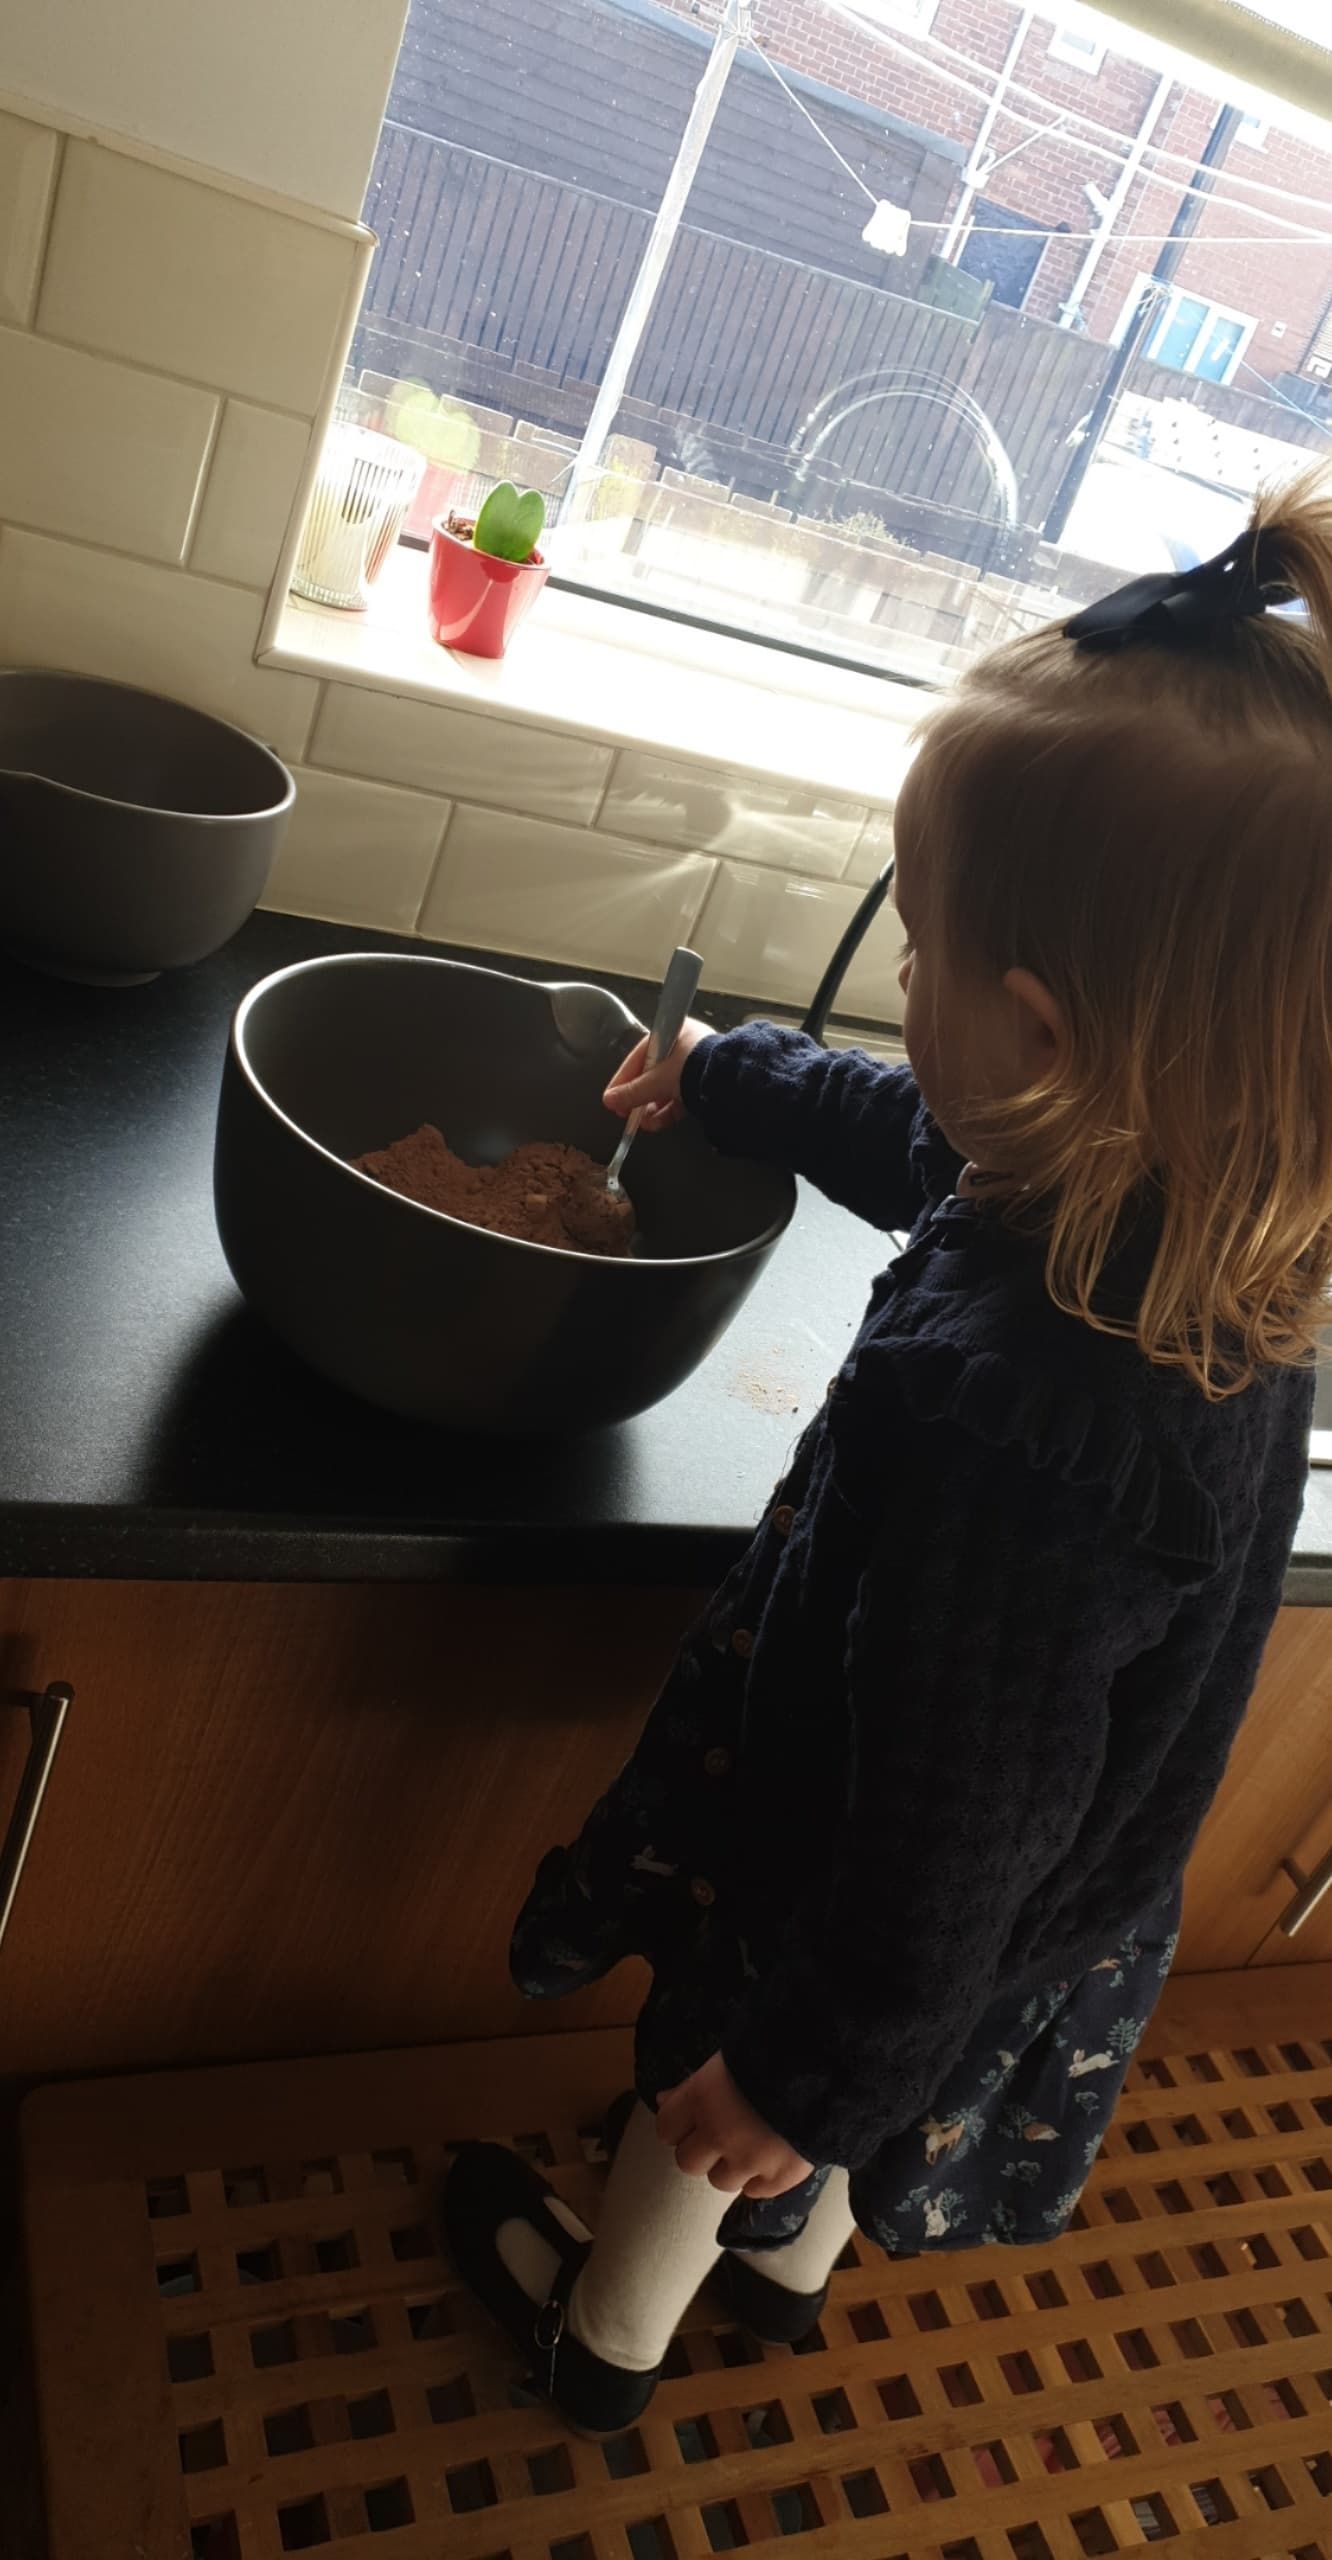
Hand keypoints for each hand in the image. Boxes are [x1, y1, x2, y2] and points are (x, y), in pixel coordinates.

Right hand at [603, 1017, 709, 1133]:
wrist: (728, 1079)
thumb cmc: (690, 1068)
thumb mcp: (656, 1080)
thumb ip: (632, 1092)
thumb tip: (610, 1101)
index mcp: (672, 1032)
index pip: (639, 1056)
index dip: (623, 1078)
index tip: (612, 1097)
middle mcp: (685, 1045)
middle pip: (653, 1074)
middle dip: (638, 1097)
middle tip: (624, 1113)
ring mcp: (697, 1065)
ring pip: (667, 1088)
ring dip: (651, 1107)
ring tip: (641, 1123)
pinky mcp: (706, 1083)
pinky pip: (681, 1096)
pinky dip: (668, 1111)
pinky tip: (655, 1124)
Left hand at [656, 2052, 813, 2196]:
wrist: (834, 2061)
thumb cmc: (777, 2048)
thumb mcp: (729, 2058)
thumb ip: (695, 2084)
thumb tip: (663, 2100)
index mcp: (702, 2097)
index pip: (666, 2128)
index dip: (679, 2124)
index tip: (693, 2117)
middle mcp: (720, 2133)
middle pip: (688, 2163)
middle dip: (701, 2149)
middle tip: (721, 2133)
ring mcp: (751, 2160)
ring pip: (721, 2181)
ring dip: (731, 2165)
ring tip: (753, 2142)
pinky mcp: (782, 2177)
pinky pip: (756, 2191)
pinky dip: (760, 2178)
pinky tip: (772, 2155)